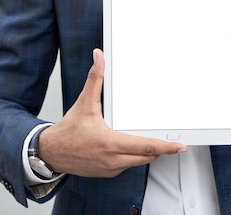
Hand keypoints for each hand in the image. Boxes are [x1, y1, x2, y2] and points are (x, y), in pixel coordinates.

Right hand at [38, 49, 186, 177]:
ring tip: (142, 138)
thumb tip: (99, 56)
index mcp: (110, 143)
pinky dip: (131, 156)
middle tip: (166, 138)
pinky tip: (125, 145)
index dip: (165, 147)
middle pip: (147, 157)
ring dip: (144, 152)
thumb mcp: (84, 102)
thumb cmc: (68, 130)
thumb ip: (95, 78)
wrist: (51, 152)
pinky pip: (127, 165)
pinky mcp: (107, 174)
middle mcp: (113, 160)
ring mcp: (111, 169)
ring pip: (138, 162)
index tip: (179, 146)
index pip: (146, 147)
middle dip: (158, 148)